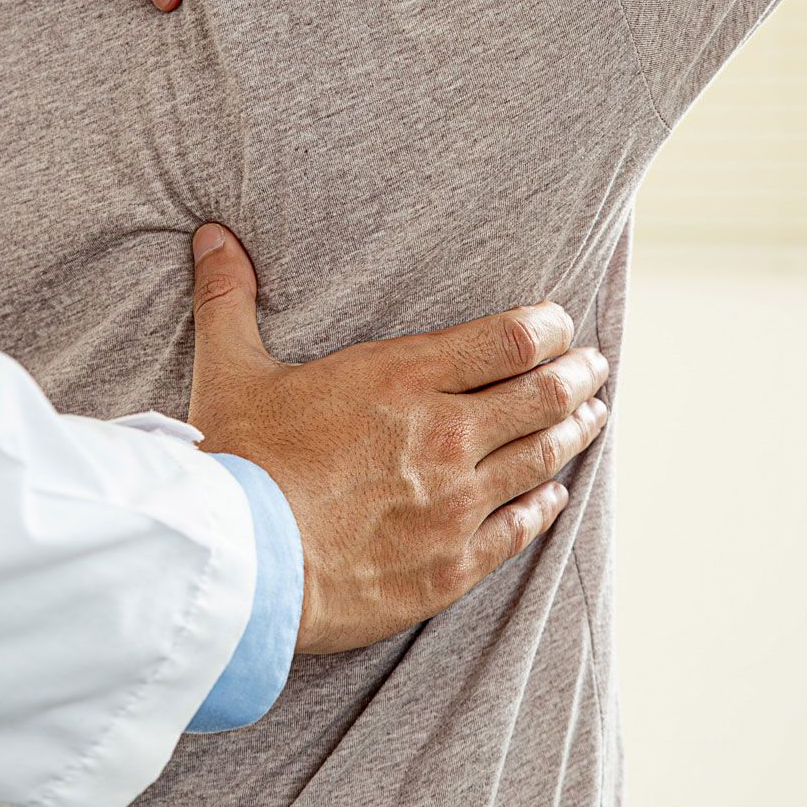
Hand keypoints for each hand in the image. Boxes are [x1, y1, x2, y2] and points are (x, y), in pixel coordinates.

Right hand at [184, 224, 609, 654]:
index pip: (513, 340)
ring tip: (591, 416)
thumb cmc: (236, 465)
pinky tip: (554, 495)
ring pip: (542, 458)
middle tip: (594, 366)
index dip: (550, 327)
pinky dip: (544, 504)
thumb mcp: (229, 371)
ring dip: (574, 432)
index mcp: (402, 379)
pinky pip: (520, 528)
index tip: (560, 323)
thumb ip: (229, 299)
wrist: (240, 571)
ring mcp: (456, 504)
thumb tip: (211, 236)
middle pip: (543, 396)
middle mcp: (445, 436)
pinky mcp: (452, 565)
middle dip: (577, 376)